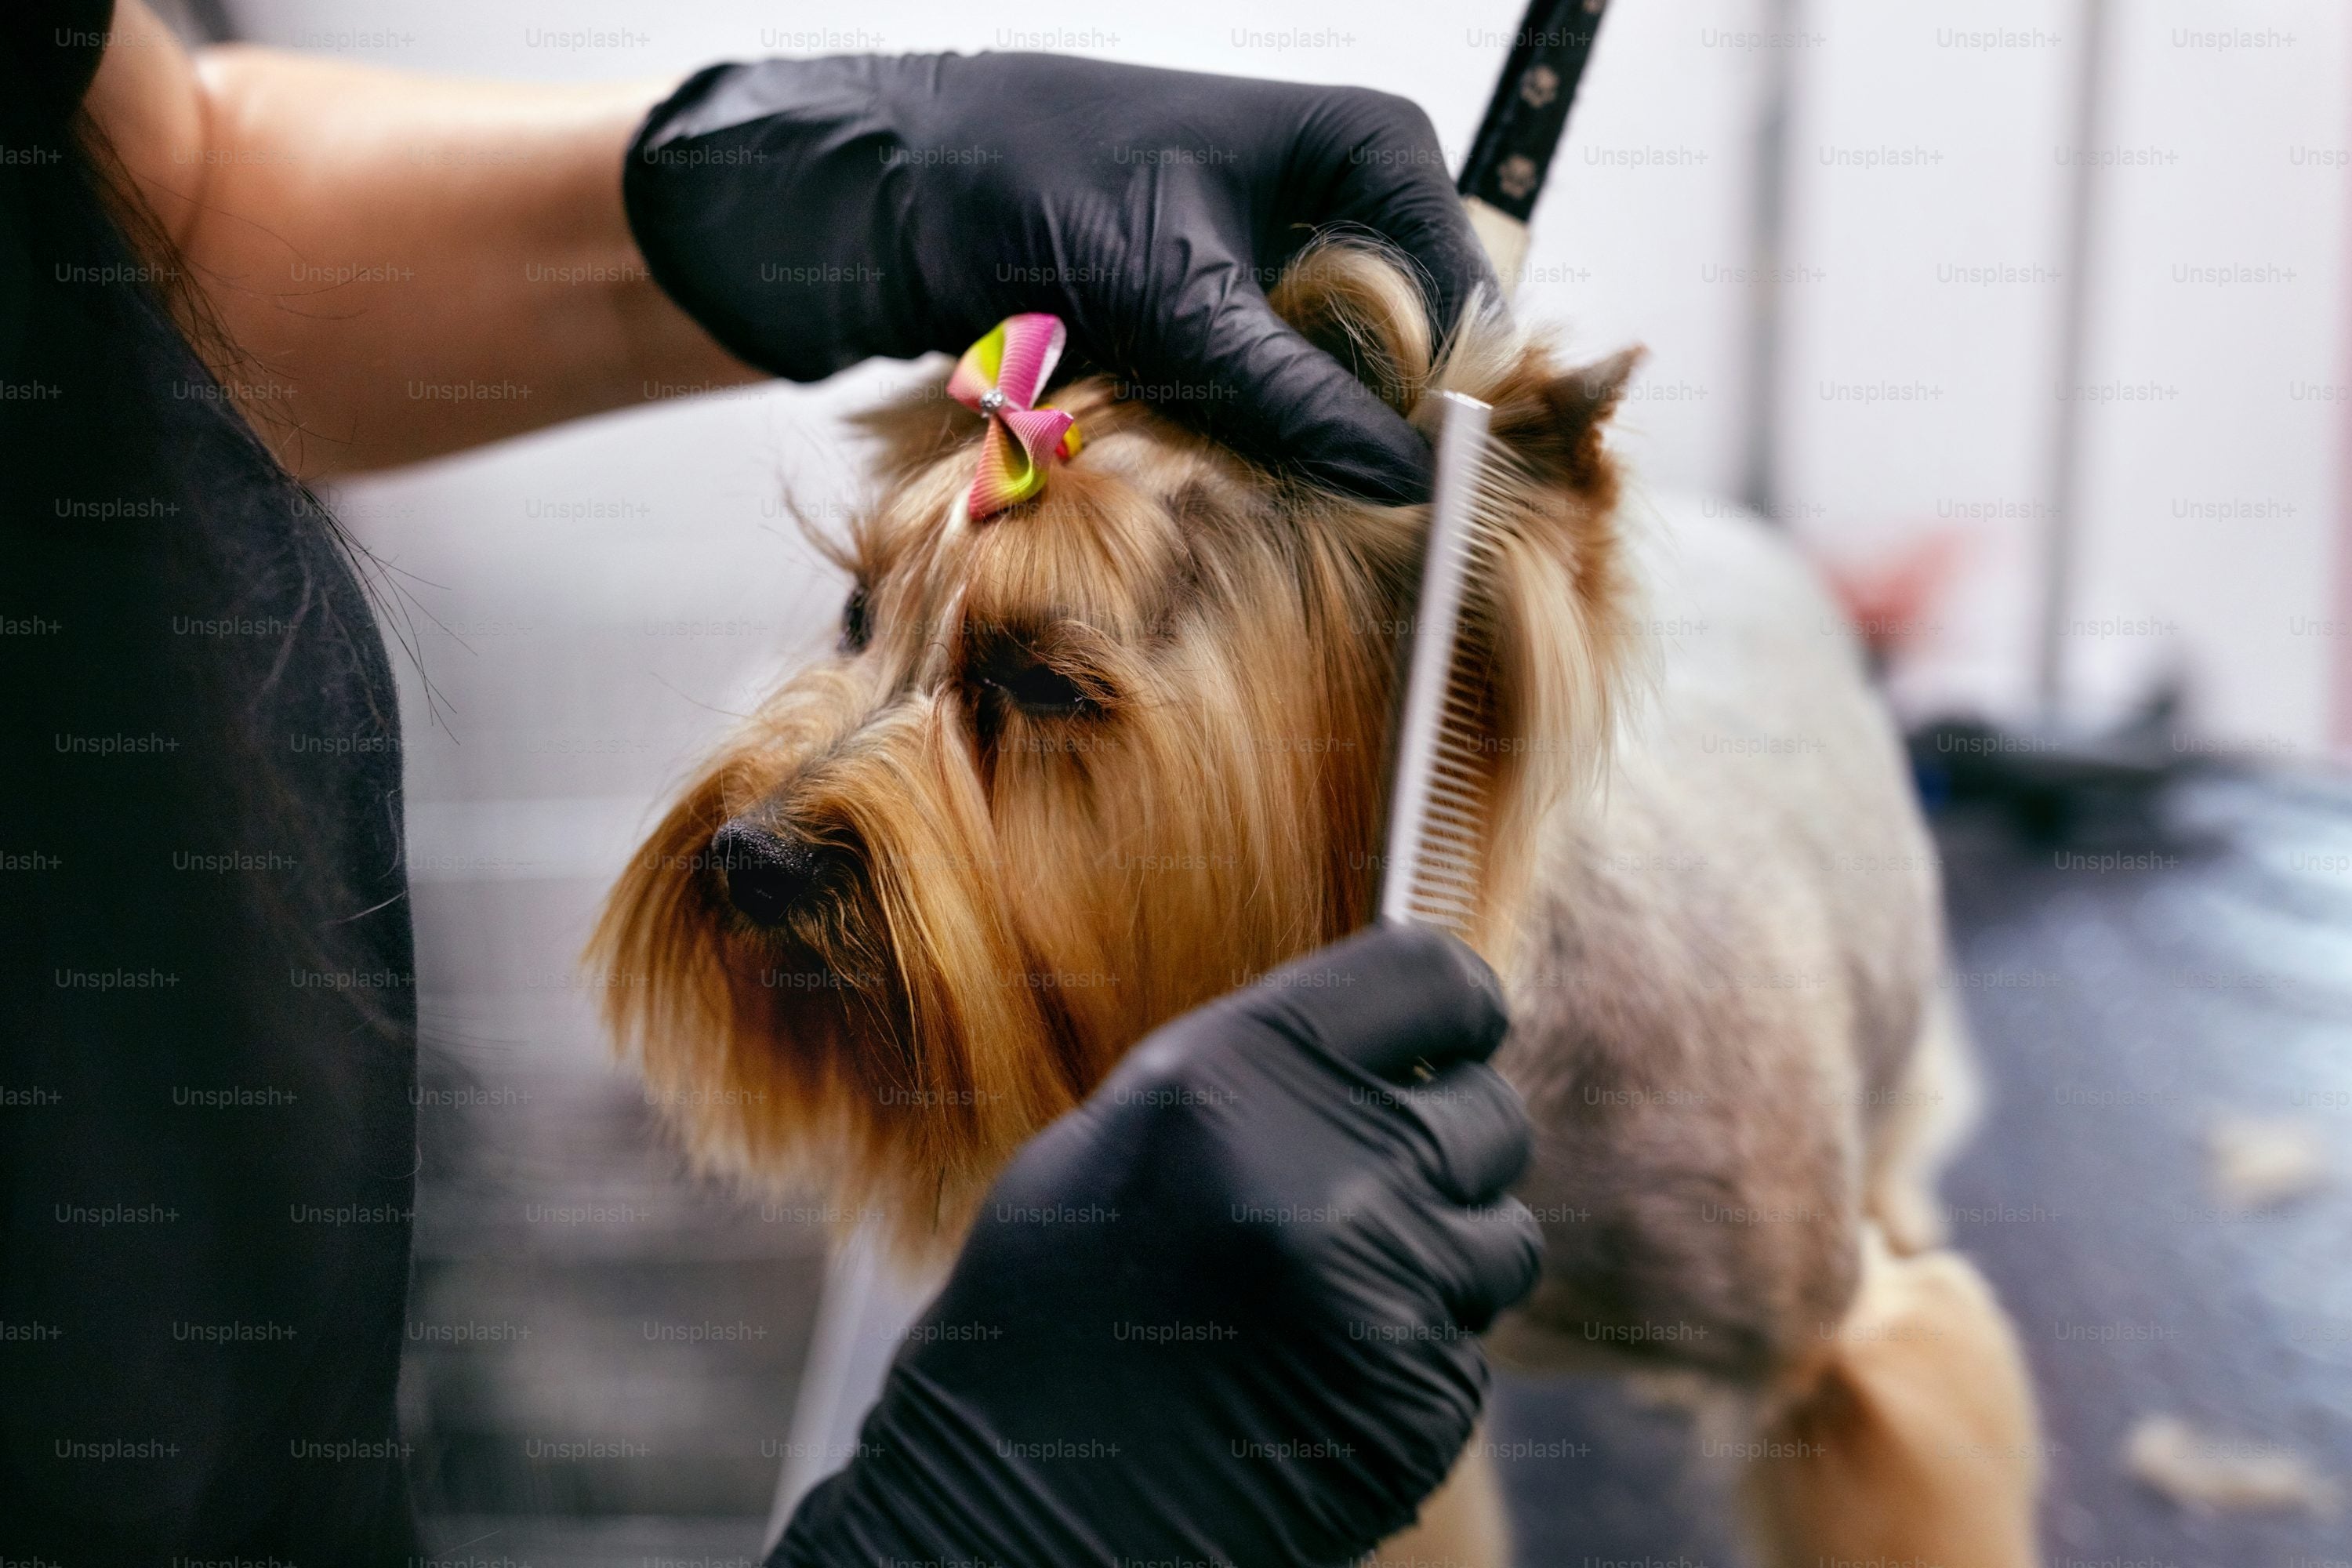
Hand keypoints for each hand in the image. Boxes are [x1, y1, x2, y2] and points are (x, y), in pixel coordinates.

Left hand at [624, 53, 1494, 501]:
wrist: (902, 187)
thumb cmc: (1030, 182)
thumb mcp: (1171, 296)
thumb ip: (1291, 392)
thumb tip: (1407, 481)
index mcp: (1375, 155)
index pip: (1469, 306)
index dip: (1454, 414)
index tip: (1424, 508)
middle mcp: (1352, 213)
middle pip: (1418, 364)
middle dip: (1371, 443)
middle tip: (1330, 520)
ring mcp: (1296, 277)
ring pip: (1349, 403)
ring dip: (1303, 461)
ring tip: (1242, 494)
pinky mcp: (1241, 334)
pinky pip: (1283, 416)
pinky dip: (1252, 456)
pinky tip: (1213, 482)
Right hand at [773, 923, 1540, 1567]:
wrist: (1019, 1498)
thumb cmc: (1057, 1302)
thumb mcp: (1132, 1133)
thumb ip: (1268, 1071)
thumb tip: (1397, 1035)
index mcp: (1239, 1072)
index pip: (1437, 978)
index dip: (1455, 1011)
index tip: (1447, 1040)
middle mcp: (1329, 1165)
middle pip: (1490, 1114)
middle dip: (1444, 1150)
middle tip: (1357, 1197)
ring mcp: (1384, 1287)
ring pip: (1501, 1239)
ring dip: (1440, 1262)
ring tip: (1323, 1299)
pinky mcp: (1418, 1396)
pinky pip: (1467, 1347)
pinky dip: (1412, 1358)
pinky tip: (1317, 1380)